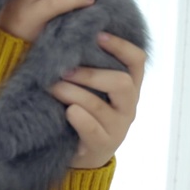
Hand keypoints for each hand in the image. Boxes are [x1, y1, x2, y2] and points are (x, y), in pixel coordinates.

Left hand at [50, 33, 146, 168]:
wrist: (84, 155)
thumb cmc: (85, 112)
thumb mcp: (92, 89)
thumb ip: (89, 68)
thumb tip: (70, 37)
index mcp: (129, 86)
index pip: (136, 61)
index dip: (121, 46)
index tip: (98, 34)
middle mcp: (128, 105)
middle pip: (121, 82)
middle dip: (90, 74)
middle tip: (64, 70)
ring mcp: (117, 127)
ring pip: (99, 105)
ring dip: (72, 93)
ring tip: (53, 87)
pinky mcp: (102, 144)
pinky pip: (92, 129)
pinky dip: (78, 118)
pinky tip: (67, 111)